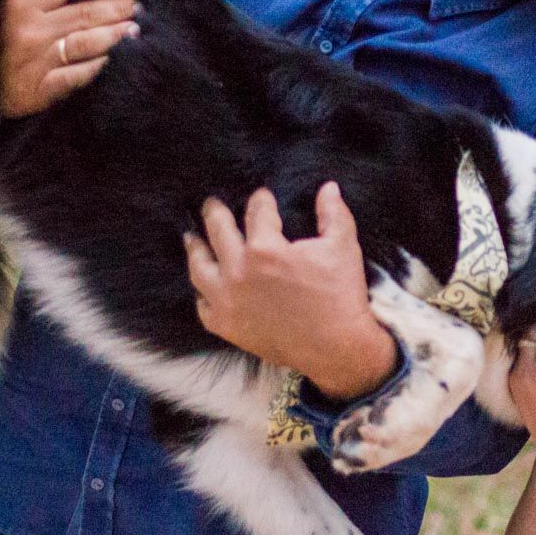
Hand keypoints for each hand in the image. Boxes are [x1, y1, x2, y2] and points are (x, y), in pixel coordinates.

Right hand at [0, 0, 141, 116]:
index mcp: (16, 2)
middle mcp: (29, 31)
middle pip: (84, 14)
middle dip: (115, 9)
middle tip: (137, 7)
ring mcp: (34, 62)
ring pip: (85, 44)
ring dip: (113, 36)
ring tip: (133, 31)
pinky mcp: (35, 92)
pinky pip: (73, 78)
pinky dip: (93, 68)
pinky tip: (108, 61)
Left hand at [184, 182, 397, 399]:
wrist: (337, 348)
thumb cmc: (340, 296)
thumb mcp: (343, 246)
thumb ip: (333, 213)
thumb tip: (328, 187)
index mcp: (265, 248)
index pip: (257, 212)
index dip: (261, 200)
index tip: (262, 197)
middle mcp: (238, 271)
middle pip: (218, 232)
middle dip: (215, 213)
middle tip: (212, 204)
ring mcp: (228, 300)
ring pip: (199, 268)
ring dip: (195, 249)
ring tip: (192, 239)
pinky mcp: (227, 326)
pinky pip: (203, 306)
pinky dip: (202, 294)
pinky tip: (204, 286)